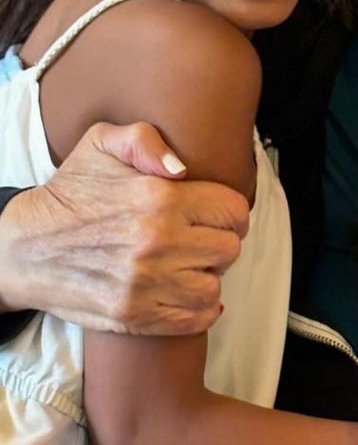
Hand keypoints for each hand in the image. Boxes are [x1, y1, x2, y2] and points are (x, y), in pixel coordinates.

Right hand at [0, 121, 248, 334]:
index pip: (233, 211)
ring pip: (214, 286)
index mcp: (159, 198)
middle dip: (221, 242)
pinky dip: (201, 309)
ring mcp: (145, 283)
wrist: (22, 247)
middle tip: (202, 239)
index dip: (232, 212)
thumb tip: (181, 169)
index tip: (218, 214)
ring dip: (209, 275)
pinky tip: (188, 292)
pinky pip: (195, 319)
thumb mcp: (103, 142)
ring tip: (191, 265)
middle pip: (229, 249)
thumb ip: (147, 141)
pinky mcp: (132, 315)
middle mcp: (156, 242)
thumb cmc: (72, 191)